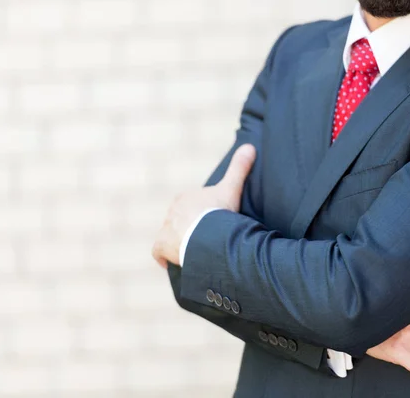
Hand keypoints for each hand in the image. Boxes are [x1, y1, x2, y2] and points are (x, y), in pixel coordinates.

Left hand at [152, 144, 256, 267]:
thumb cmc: (219, 211)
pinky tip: (170, 263)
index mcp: (186, 198)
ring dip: (179, 242)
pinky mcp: (161, 245)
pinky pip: (158, 251)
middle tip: (205, 238)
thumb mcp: (231, 188)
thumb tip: (251, 147)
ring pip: (171, 235)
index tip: (211, 221)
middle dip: (189, 227)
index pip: (190, 204)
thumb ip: (239, 168)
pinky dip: (163, 257)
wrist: (205, 233)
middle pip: (180, 220)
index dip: (200, 213)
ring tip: (193, 252)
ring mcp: (166, 229)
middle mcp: (172, 212)